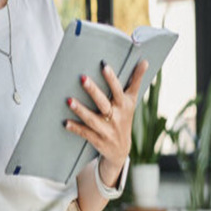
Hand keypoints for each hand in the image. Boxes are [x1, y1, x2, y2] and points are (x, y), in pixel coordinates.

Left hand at [64, 59, 148, 184]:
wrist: (121, 149)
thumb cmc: (124, 117)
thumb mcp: (131, 100)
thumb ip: (136, 81)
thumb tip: (145, 61)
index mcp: (124, 105)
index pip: (118, 90)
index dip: (112, 79)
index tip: (104, 65)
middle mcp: (116, 118)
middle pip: (104, 103)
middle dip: (93, 91)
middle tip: (82, 78)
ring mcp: (107, 130)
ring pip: (93, 119)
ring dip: (81, 110)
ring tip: (69, 100)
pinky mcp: (98, 140)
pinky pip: (85, 133)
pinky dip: (75, 128)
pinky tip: (65, 122)